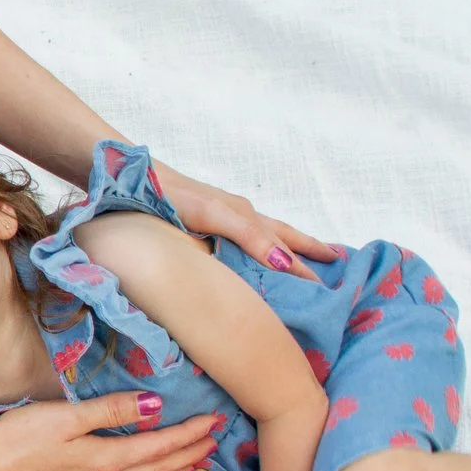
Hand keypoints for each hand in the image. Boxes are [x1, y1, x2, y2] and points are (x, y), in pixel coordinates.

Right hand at [0, 391, 220, 470]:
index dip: (189, 434)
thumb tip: (155, 405)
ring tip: (191, 467)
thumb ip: (111, 410)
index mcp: (107, 460)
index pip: (161, 446)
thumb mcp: (65, 416)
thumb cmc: (17, 439)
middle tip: (214, 442)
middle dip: (190, 456)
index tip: (214, 422)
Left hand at [151, 162, 335, 283]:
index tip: (325, 292)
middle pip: (283, 236)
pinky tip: (259, 253)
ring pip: (268, 235)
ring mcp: (225, 216)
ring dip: (291, 247)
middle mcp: (240, 215)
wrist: (133, 178)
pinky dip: (265, 244)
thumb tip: (283, 262)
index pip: (283, 249)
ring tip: (312, 257)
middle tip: (337, 266)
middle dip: (308, 253)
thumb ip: (248, 236)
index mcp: (244, 217)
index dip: (303, 270)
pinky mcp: (209, 218)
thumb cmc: (172, 195)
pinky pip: (248, 235)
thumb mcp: (214, 215)